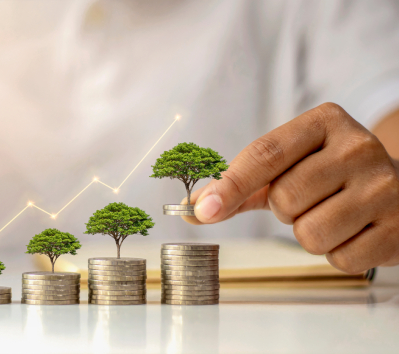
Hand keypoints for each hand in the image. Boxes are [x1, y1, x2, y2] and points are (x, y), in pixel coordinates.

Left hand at [183, 103, 398, 273]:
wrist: (398, 191)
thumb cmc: (330, 177)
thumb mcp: (289, 167)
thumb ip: (241, 186)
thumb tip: (193, 209)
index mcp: (325, 123)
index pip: (266, 153)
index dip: (230, 185)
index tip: (201, 210)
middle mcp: (358, 148)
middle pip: (284, 198)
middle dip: (285, 210)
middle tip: (309, 200)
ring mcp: (384, 188)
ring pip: (309, 234)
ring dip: (308, 234)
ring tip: (332, 215)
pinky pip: (339, 258)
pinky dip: (337, 253)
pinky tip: (354, 232)